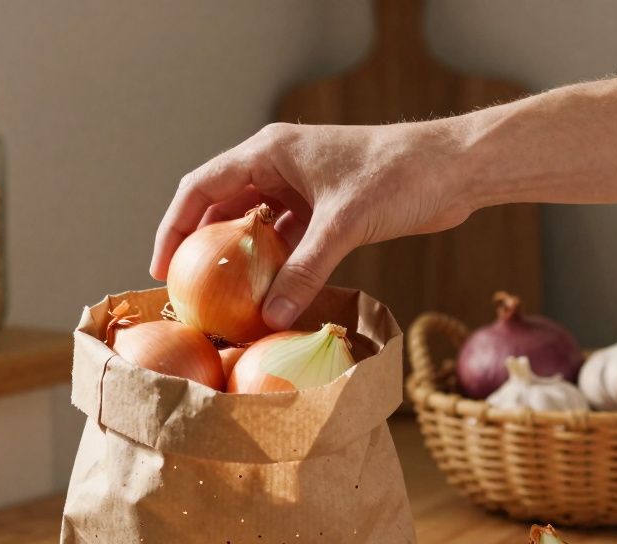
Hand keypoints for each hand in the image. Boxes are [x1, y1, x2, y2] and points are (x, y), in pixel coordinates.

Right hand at [152, 121, 474, 329]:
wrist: (455, 168)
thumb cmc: (399, 176)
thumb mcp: (345, 224)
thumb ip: (305, 270)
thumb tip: (272, 318)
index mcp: (270, 153)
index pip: (201, 188)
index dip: (174, 227)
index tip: (162, 268)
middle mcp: (278, 168)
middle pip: (221, 208)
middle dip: (201, 248)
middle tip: (185, 292)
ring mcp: (300, 189)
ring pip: (253, 228)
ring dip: (238, 262)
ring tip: (220, 302)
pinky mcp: (324, 212)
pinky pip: (286, 243)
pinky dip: (274, 269)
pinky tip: (267, 300)